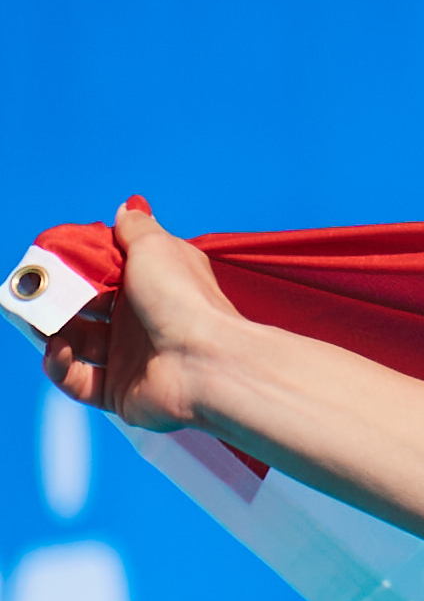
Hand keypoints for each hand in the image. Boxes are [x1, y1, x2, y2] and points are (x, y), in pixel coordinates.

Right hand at [41, 200, 245, 431]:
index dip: (76, 266)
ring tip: (42, 319)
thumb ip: (135, 228)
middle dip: (57, 298)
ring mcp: (129, 359)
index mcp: (150, 287)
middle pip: (84, 308)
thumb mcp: (155, 247)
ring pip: (76, 343)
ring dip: (52, 329)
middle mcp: (140, 323)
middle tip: (38, 291)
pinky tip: (58, 348)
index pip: (103, 274)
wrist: (208, 362)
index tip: (53, 258)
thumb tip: (129, 207)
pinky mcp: (119, 393)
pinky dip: (59, 365)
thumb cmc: (185, 300)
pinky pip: (77, 380)